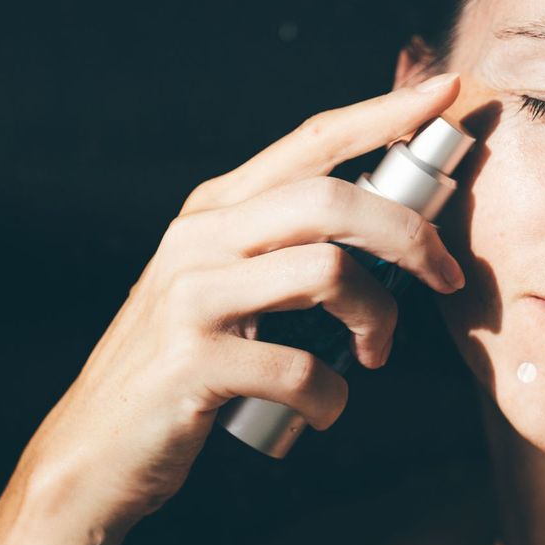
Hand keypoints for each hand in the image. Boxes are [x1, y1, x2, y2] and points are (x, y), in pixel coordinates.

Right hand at [20, 72, 466, 525]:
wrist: (97, 451)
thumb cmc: (187, 366)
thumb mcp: (225, 288)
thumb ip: (287, 251)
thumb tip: (395, 234)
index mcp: (216, 211)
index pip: (311, 142)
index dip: (383, 113)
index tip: (446, 93)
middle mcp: (200, 239)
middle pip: (331, 199)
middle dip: (410, 233)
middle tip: (446, 276)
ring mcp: (191, 298)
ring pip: (327, 272)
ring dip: (378, 319)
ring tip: (373, 354)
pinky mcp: (192, 363)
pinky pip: (300, 370)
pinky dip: (332, 398)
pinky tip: (323, 411)